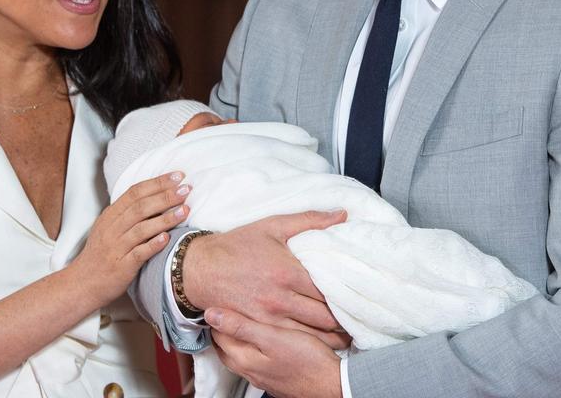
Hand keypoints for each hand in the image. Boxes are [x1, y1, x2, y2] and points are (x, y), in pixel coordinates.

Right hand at [73, 172, 189, 306]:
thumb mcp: (109, 227)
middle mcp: (112, 228)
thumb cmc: (101, 253)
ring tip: (185, 210)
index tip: (178, 176)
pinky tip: (167, 238)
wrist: (83, 283)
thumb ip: (128, 212)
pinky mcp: (121, 266)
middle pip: (140, 207)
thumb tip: (158, 196)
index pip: (135, 192)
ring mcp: (116, 247)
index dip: (157, 182)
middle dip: (165, 196)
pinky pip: (139, 253)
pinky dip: (153, 244)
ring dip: (165, 219)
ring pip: (142, 229)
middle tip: (187, 189)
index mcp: (110, 215)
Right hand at [184, 211, 349, 349]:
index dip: (348, 296)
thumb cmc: (237, 245)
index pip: (329, 290)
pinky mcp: (258, 329)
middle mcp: (280, 298)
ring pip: (312, 336)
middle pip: (325, 317)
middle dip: (344, 321)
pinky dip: (309, 345)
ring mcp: (269, 318)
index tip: (360, 297)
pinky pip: (291, 342)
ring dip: (332, 337)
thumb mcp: (273, 226)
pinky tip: (320, 344)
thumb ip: (309, 221)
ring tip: (347, 335)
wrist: (200, 268)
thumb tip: (341, 214)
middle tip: (358, 319)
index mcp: (288, 272)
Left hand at [207, 308, 341, 397]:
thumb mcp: (272, 337)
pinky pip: (257, 361)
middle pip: (227, 348)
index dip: (216, 318)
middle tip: (225, 310)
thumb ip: (241, 326)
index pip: (219, 336)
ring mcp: (264, 376)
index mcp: (245, 359)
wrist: (334, 385)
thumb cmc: (307, 360)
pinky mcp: (277, 377)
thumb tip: (212, 314)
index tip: (217, 302)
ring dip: (238, 339)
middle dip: (223, 330)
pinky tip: (264, 340)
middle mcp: (251, 371)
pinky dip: (254, 348)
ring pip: (242, 355)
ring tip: (241, 321)